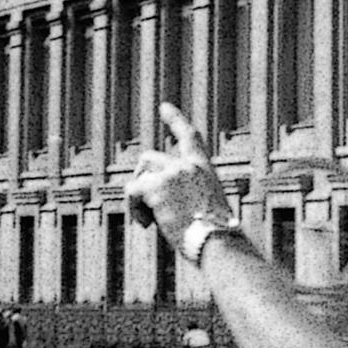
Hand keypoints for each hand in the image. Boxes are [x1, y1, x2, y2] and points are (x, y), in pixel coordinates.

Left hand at [129, 102, 233, 257]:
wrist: (215, 241)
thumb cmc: (215, 235)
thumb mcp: (206, 207)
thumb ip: (186, 195)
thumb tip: (161, 203)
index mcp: (204, 169)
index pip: (189, 136)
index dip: (176, 119)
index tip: (164, 107)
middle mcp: (188, 165)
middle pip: (149, 158)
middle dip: (140, 179)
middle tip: (143, 207)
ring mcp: (172, 174)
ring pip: (139, 177)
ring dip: (138, 199)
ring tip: (148, 222)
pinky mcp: (157, 187)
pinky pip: (131, 192)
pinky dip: (134, 209)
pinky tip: (145, 225)